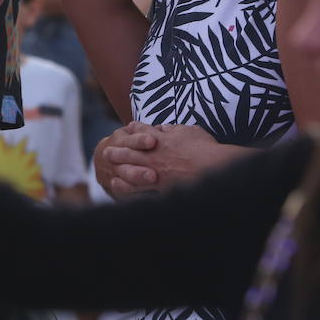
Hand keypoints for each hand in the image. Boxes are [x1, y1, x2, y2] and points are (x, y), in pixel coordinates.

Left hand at [97, 122, 240, 196]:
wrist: (213, 168)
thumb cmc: (204, 148)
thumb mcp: (189, 131)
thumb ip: (174, 129)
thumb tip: (164, 127)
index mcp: (160, 139)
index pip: (142, 131)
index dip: (133, 129)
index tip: (127, 128)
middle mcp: (154, 155)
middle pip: (130, 152)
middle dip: (117, 151)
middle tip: (106, 151)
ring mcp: (155, 172)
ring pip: (131, 171)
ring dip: (119, 171)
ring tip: (110, 172)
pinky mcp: (160, 188)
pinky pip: (140, 190)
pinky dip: (129, 191)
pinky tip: (122, 192)